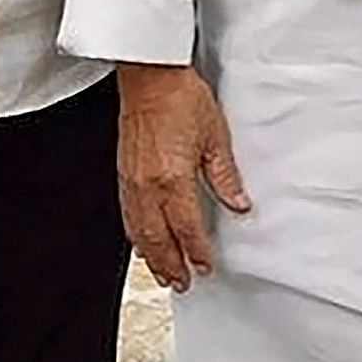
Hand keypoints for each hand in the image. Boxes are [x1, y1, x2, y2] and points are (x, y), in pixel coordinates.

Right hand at [117, 63, 249, 290]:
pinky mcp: (123, 173)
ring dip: (152, 256)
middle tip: (182, 284)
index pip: (188, 228)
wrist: (149, 76)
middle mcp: (149, 186)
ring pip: (140, 231)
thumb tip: (239, 204)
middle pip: (160, 238)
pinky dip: (136, 236)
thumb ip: (225, 176)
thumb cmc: (182, 98)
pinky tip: (141, 243)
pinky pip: (127, 215)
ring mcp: (132, 181)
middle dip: (171, 264)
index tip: (206, 266)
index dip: (198, 251)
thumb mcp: (216, 137)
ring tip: (162, 273)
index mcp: (174, 179)